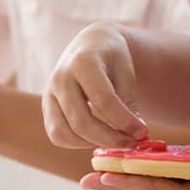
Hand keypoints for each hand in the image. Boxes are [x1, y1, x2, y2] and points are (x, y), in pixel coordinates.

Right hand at [43, 22, 147, 149]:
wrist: (90, 45)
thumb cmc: (111, 58)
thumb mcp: (125, 72)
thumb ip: (127, 101)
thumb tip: (135, 134)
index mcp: (83, 62)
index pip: (103, 99)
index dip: (124, 121)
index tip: (142, 132)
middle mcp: (60, 77)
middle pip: (81, 121)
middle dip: (110, 139)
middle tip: (132, 143)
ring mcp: (49, 93)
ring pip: (64, 133)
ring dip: (92, 143)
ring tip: (115, 140)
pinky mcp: (46, 107)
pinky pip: (57, 135)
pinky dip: (78, 143)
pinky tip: (97, 137)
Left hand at [82, 172, 189, 189]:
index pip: (154, 189)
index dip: (127, 181)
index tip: (101, 174)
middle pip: (145, 189)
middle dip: (116, 182)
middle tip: (85, 176)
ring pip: (153, 187)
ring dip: (127, 179)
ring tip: (103, 171)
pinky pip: (167, 183)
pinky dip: (149, 175)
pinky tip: (140, 168)